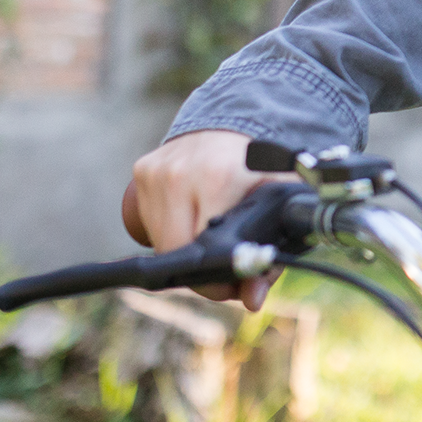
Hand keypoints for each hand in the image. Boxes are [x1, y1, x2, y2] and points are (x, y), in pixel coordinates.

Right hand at [128, 129, 284, 310]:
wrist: (236, 122)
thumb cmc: (261, 168)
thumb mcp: (279, 205)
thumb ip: (271, 255)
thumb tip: (251, 300)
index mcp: (220, 177)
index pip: (202, 250)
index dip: (215, 277)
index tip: (231, 283)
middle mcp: (182, 172)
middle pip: (176, 250)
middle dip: (198, 268)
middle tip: (220, 264)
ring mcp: (158, 170)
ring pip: (159, 240)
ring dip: (181, 248)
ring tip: (208, 234)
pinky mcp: (142, 170)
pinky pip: (149, 220)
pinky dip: (167, 229)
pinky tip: (189, 218)